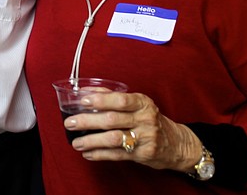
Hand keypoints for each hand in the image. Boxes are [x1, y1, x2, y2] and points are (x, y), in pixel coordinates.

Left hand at [64, 90, 201, 172]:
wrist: (176, 143)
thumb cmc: (150, 120)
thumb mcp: (139, 104)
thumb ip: (114, 96)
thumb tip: (86, 91)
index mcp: (142, 103)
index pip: (120, 100)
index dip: (100, 100)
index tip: (83, 101)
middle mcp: (145, 120)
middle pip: (112, 120)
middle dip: (88, 121)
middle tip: (70, 123)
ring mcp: (144, 138)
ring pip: (113, 139)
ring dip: (92, 141)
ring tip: (76, 142)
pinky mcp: (142, 154)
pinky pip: (117, 155)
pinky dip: (100, 154)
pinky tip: (88, 153)